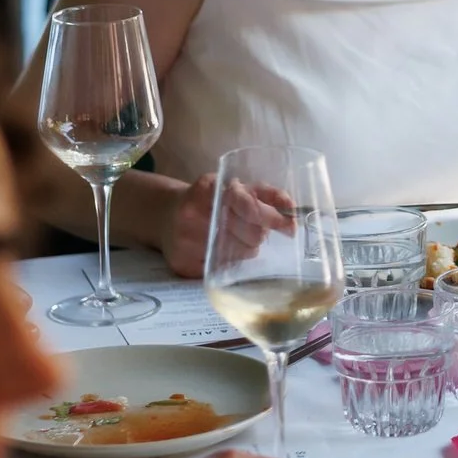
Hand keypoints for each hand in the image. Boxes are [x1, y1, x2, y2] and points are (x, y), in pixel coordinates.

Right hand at [165, 179, 288, 277]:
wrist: (164, 215)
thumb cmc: (209, 200)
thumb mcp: (234, 187)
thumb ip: (265, 194)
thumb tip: (292, 209)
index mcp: (208, 189)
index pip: (248, 205)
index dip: (271, 217)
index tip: (290, 226)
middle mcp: (193, 214)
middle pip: (251, 235)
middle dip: (260, 233)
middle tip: (253, 229)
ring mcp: (185, 241)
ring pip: (242, 254)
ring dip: (247, 247)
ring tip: (233, 237)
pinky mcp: (183, 265)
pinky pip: (225, 270)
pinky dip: (229, 261)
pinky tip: (219, 250)